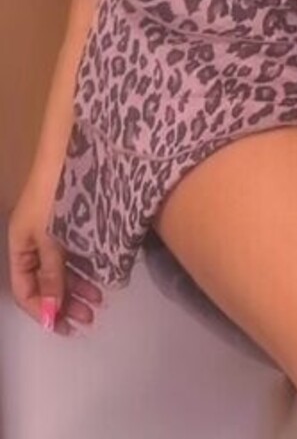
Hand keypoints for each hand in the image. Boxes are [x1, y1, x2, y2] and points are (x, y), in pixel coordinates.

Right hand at [7, 165, 105, 336]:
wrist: (74, 145)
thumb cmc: (56, 193)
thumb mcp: (51, 238)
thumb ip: (52, 275)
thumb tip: (50, 313)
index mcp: (20, 243)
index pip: (23, 289)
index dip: (41, 310)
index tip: (63, 326)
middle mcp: (34, 237)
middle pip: (45, 280)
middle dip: (64, 302)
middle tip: (89, 317)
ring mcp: (55, 227)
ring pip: (62, 266)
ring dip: (78, 286)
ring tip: (98, 302)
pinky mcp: (75, 216)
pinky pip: (76, 251)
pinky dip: (86, 266)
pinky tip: (101, 276)